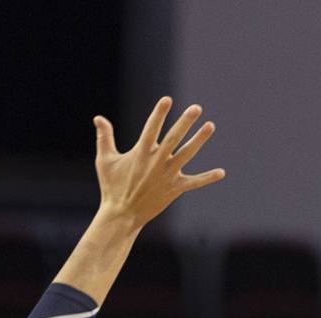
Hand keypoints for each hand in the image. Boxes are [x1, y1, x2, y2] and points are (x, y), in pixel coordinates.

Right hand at [93, 97, 224, 231]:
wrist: (122, 215)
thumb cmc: (112, 187)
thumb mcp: (105, 160)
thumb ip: (104, 137)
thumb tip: (98, 118)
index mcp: (140, 153)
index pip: (151, 128)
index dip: (159, 113)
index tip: (167, 99)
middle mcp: (156, 162)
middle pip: (174, 138)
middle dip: (185, 122)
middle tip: (196, 108)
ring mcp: (167, 175)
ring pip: (187, 154)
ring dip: (199, 140)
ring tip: (210, 125)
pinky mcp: (175, 189)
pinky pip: (194, 182)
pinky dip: (207, 178)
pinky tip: (221, 172)